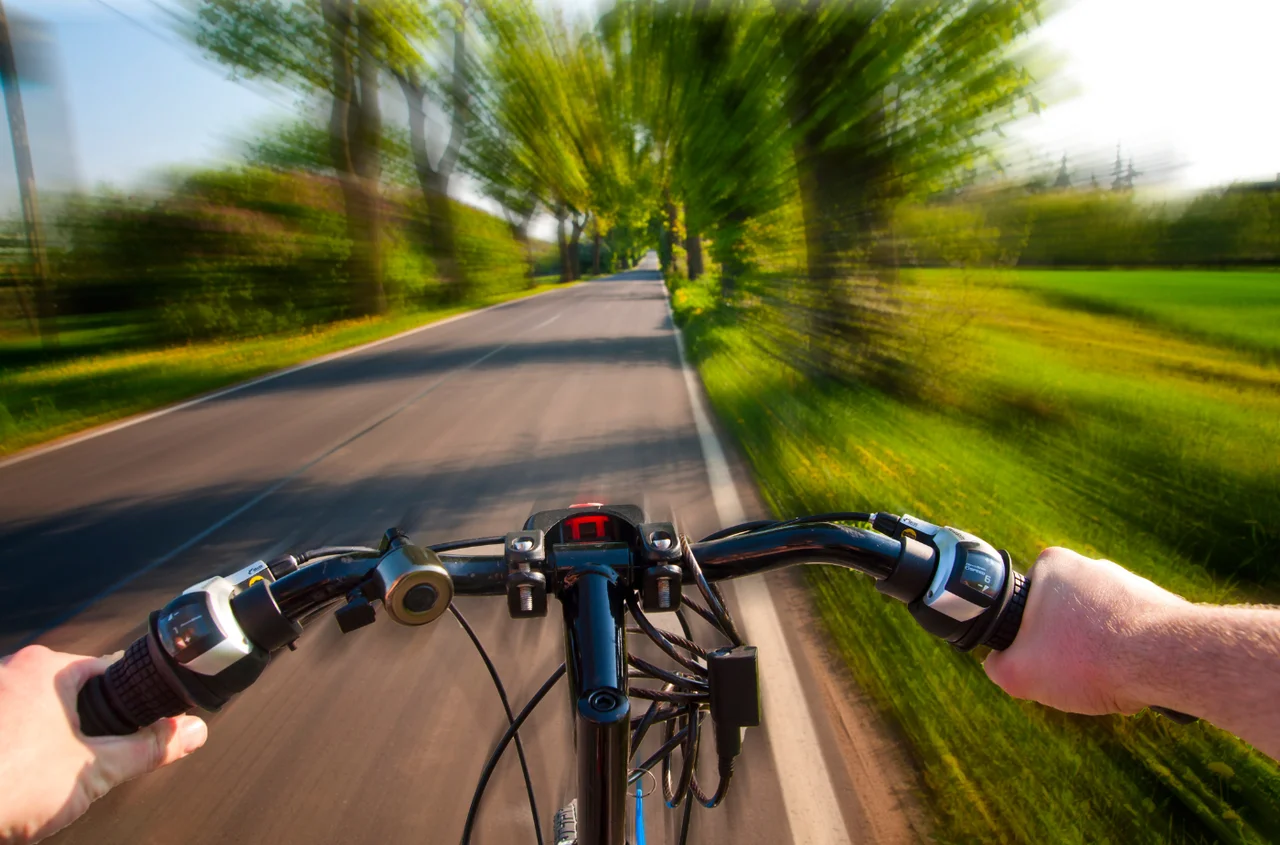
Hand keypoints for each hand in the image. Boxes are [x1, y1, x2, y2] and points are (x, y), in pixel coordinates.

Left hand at [0, 645, 206, 844]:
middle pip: (72, 691)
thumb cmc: (6, 784)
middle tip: (96, 758)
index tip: (146, 719)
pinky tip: (22, 780)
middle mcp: (10, 672)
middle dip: (88, 725)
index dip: (133, 698)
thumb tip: (192, 733)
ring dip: (51, 739)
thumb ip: (149, 749)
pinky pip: (9, 729)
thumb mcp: (94, 770)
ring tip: (54, 776)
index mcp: (47, 669)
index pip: (109, 669)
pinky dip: (20, 751)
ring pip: (37, 712)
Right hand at [982, 547, 1187, 714]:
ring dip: (1100, 657)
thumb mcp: (1017, 672)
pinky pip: (1133, 638)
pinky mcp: (1161, 606)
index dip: (1025, 639)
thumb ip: (997, 666)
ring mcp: (1129, 584)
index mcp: (1052, 566)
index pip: (1024, 604)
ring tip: (1107, 681)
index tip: (1038, 660)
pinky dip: (1130, 660)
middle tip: (1071, 674)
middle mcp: (1092, 566)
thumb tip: (1000, 664)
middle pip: (1063, 619)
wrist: (1167, 660)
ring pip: (1099, 630)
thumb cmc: (1087, 658)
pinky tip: (1134, 679)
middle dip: (1065, 649)